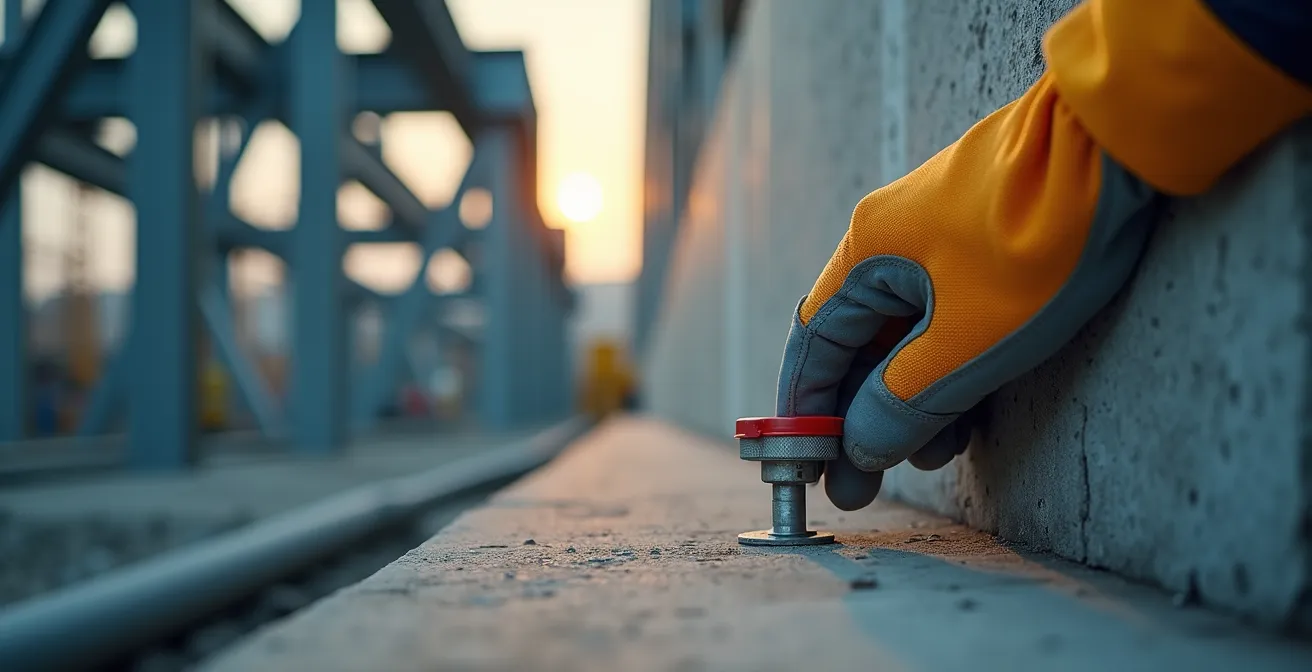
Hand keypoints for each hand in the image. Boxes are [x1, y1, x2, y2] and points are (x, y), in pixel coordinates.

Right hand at [776, 73, 1159, 510]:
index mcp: (868, 252)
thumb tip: (856, 446)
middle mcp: (892, 237)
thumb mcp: (967, 342)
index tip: (807, 464)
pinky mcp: (987, 239)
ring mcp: (942, 234)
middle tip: (862, 482)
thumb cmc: (1038, 239)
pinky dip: (949, 365)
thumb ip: (903, 402)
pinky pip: (949, 314)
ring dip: (912, 397)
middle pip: (859, 341)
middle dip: (861, 416)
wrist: (1122, 144)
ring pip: (909, 332)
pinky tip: (971, 410)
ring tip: (933, 455)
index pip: (815, 343)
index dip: (806, 408)